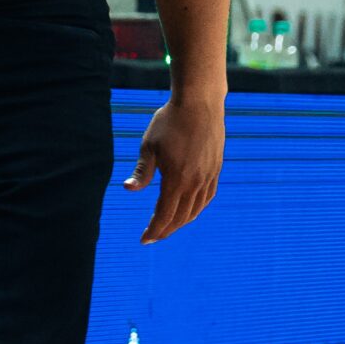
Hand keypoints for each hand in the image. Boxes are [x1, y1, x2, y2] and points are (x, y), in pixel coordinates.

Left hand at [124, 97, 223, 242]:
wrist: (200, 104)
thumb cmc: (169, 122)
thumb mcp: (149, 146)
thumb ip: (142, 171)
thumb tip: (128, 189)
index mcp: (177, 179)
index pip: (164, 214)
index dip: (154, 229)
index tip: (144, 240)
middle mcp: (196, 182)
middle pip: (181, 216)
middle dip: (166, 230)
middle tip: (153, 237)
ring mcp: (209, 176)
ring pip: (196, 209)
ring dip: (181, 221)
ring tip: (169, 226)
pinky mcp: (216, 168)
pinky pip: (208, 196)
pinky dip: (197, 208)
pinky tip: (190, 209)